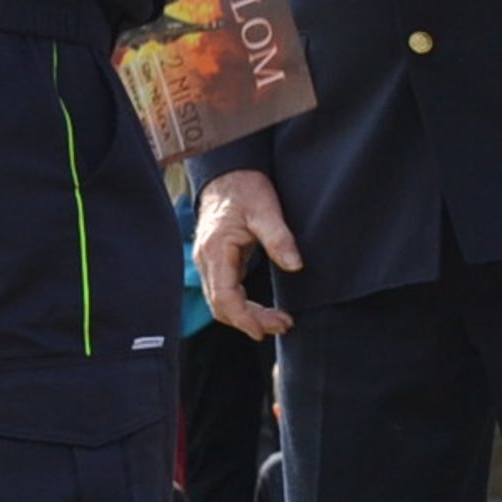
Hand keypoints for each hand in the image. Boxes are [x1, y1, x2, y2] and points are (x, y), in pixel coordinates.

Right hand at [195, 171, 303, 337]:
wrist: (228, 171)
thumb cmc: (245, 188)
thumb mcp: (266, 209)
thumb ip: (279, 238)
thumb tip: (295, 266)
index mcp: (215, 251)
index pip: (225, 297)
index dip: (245, 319)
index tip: (266, 330)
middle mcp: (206, 260)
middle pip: (222, 306)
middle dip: (251, 321)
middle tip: (283, 325)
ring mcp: (208, 261)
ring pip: (222, 301)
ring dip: (247, 315)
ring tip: (278, 321)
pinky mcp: (216, 260)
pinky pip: (225, 291)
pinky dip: (242, 304)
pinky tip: (262, 309)